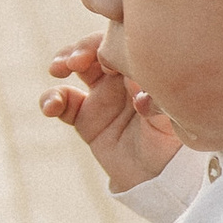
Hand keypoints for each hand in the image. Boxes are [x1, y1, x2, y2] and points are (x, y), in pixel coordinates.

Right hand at [40, 36, 179, 191]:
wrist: (159, 179)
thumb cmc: (173, 145)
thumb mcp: (172, 123)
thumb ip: (156, 104)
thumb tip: (138, 94)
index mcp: (145, 69)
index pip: (126, 42)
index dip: (111, 43)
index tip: (108, 60)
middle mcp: (123, 77)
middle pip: (98, 47)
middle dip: (83, 47)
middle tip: (76, 61)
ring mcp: (102, 94)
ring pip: (76, 65)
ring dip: (63, 60)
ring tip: (58, 69)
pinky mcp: (85, 117)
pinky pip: (62, 102)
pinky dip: (51, 99)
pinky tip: (50, 107)